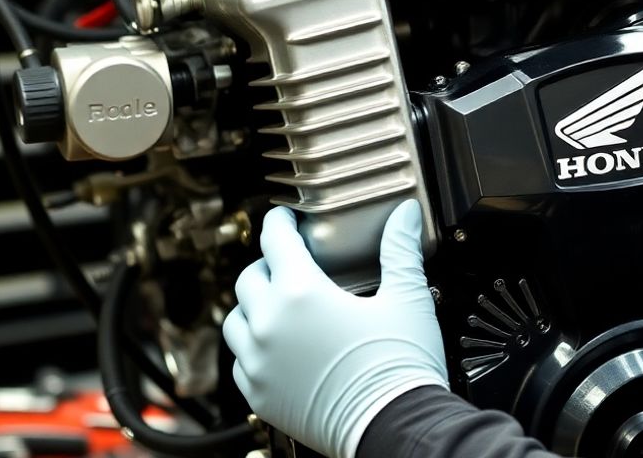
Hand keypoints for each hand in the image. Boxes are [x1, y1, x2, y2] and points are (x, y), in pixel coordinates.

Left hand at [223, 200, 447, 457]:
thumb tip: (405, 217)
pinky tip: (279, 346)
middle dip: (269, 264)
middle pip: (249, 277)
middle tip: (291, 262)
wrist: (395, 425)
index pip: (275, 240)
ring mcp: (260, 363)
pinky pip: (241, 361)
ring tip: (280, 304)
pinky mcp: (259, 395)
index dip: (280, 221)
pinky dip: (254, 347)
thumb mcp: (407, 298)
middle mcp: (270, 326)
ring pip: (235, 320)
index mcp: (301, 293)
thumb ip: (400, 250)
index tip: (285, 218)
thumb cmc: (399, 366)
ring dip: (254, 305)